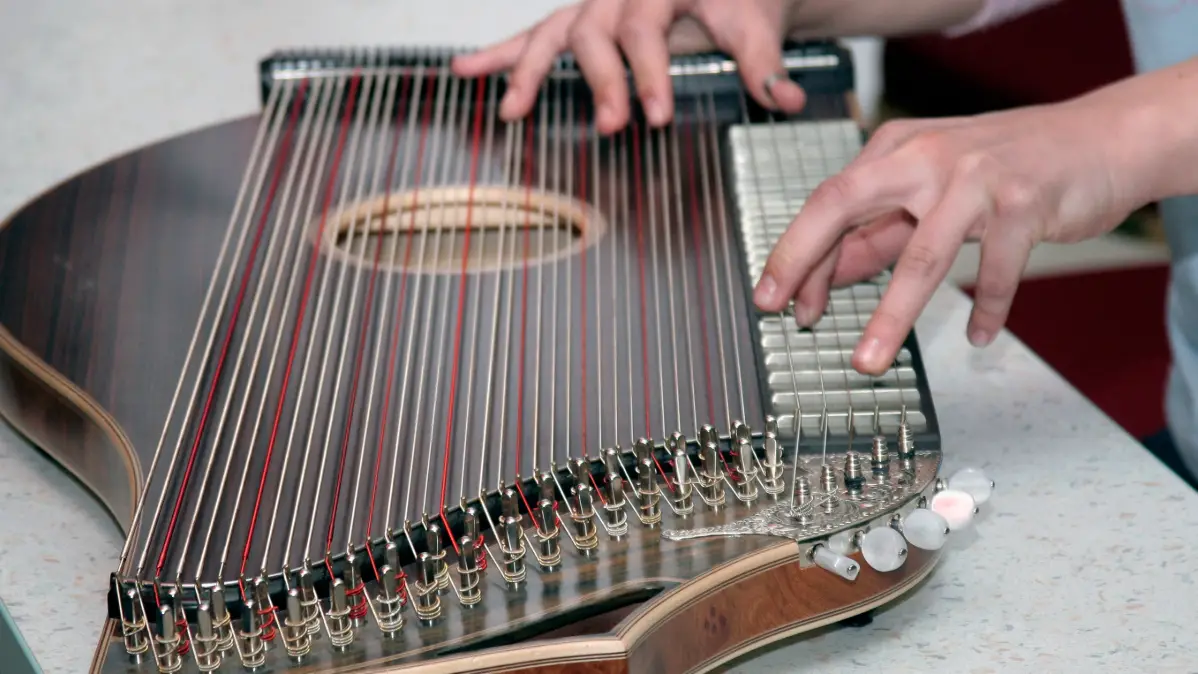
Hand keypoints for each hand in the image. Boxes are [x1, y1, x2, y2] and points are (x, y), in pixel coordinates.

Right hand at [451, 0, 806, 132]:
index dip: (647, 72)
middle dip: (600, 81)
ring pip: (556, 34)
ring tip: (511, 111)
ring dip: (528, 72)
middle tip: (612, 124)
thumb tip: (786, 99)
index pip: (645, 29)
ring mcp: (594, 5)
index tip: (656, 115)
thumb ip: (765, 62)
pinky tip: (466, 71)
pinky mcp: (582, 21)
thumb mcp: (756, 22)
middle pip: (595, 33)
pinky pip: (535, 35)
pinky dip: (501, 54)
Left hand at [752, 97, 1145, 374]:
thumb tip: (826, 273)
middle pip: (847, 207)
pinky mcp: (1025, 205)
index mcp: (896, 150)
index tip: (773, 298)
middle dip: (809, 263)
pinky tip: (977, 336)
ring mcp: (976, 179)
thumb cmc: (1007, 166)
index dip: (796, 252)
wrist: (1101, 138)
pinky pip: (995, 271)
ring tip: (867, 361)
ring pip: (921, 256)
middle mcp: (927, 157)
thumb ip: (880, 230)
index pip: (827, 201)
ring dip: (890, 316)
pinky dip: (985, 310)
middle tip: (791, 316)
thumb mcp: (932, 190)